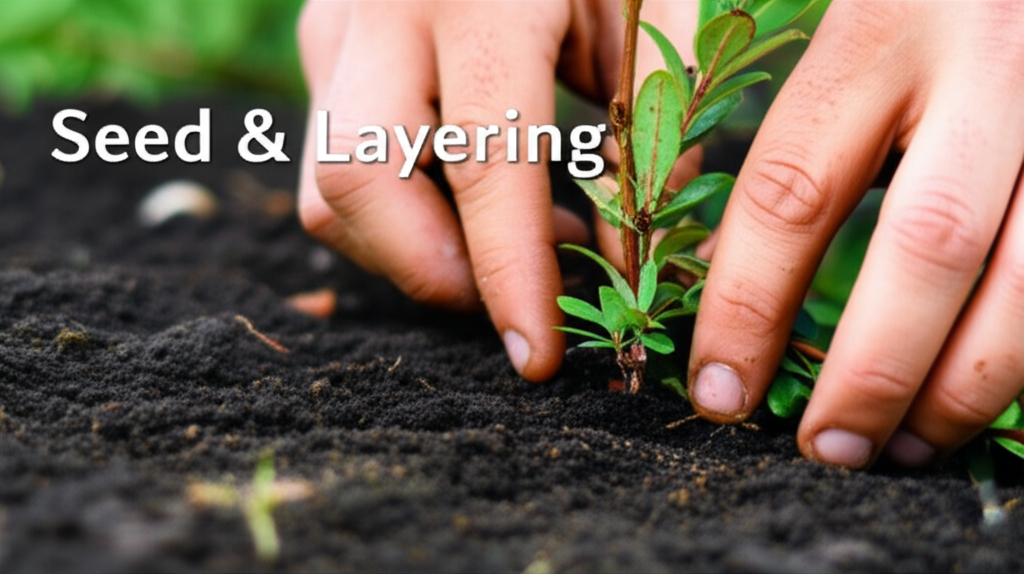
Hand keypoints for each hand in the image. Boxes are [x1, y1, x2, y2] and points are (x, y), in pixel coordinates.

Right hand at [296, 0, 697, 380]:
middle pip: (354, 191)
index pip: (484, 164)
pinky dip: (406, 210)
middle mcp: (379, 10)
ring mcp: (333, 25)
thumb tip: (633, 256)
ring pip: (330, 189)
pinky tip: (478, 197)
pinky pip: (341, 159)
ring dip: (418, 247)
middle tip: (515, 297)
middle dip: (433, 274)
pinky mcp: (324, 44)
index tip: (539, 356)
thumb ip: (649, 121)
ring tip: (518, 238)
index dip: (512, 276)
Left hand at [689, 2, 1023, 467]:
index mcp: (880, 24)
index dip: (744, 308)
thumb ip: (812, 127)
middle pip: (925, 247)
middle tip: (823, 448)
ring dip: (964, 386)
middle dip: (871, 372)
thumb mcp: (855, 17)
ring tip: (901, 448)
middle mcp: (986, 61)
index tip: (718, 390)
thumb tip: (743, 283)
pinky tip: (983, 398)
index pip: (789, 189)